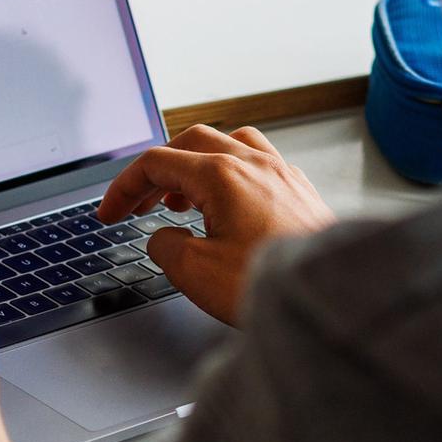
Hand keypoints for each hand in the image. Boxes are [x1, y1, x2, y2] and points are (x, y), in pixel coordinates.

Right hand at [98, 126, 335, 324]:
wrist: (331, 297)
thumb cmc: (274, 284)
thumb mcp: (195, 272)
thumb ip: (166, 248)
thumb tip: (164, 240)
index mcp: (222, 175)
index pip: (157, 164)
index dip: (124, 188)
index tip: (110, 213)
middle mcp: (255, 164)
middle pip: (191, 144)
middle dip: (158, 172)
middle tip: (139, 202)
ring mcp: (282, 174)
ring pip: (230, 145)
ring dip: (196, 166)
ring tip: (181, 200)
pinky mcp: (300, 192)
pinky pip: (258, 163)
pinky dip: (231, 174)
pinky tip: (229, 204)